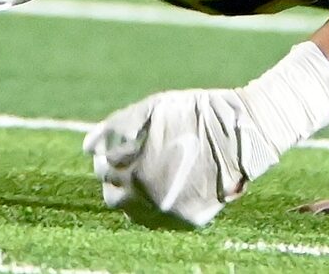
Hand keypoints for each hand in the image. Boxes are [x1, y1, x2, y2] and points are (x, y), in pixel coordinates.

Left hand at [86, 87, 274, 229]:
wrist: (241, 132)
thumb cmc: (194, 113)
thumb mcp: (153, 109)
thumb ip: (117, 127)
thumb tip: (87, 146)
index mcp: (134, 166)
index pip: (102, 168)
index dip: (107, 156)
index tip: (115, 149)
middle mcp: (146, 195)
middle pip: (112, 193)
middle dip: (116, 176)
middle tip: (130, 162)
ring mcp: (166, 211)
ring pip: (131, 211)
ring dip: (131, 194)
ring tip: (146, 174)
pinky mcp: (185, 221)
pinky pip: (157, 219)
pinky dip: (154, 205)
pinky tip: (163, 186)